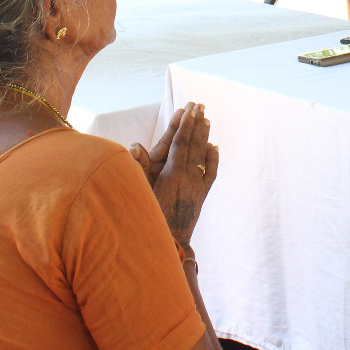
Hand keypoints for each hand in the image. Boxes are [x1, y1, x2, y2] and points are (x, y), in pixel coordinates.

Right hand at [139, 103, 218, 245]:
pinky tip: (214, 146)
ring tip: (207, 119)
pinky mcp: (202, 195)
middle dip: (196, 123)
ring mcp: (196, 186)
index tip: (189, 109)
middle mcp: (187, 177)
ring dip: (204, 136)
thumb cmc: (149, 217)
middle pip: (193, 144)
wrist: (169, 244)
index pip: (179, 142)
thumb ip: (139, 168)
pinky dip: (213, 158)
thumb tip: (135, 145)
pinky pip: (211, 173)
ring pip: (202, 155)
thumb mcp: (141, 192)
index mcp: (171, 174)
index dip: (184, 124)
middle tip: (200, 105)